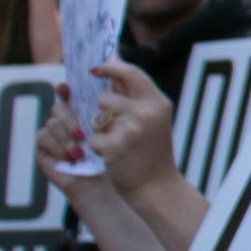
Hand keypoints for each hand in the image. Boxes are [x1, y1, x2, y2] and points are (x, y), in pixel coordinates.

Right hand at [36, 85, 107, 195]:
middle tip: (81, 135)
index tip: (64, 86)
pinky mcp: (41, 149)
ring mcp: (49, 135)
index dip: (63, 90)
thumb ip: (98, 115)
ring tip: (79, 153)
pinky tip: (69, 158)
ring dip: (66, 139)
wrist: (95, 184)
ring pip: (51, 123)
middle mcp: (61, 123)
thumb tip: (100, 92)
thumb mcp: (104, 135)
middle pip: (58, 108)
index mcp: (77, 117)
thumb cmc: (101, 160)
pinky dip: (57, 147)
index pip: (66, 96)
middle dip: (70, 120)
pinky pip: (42, 137)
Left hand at [88, 60, 177, 196]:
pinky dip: (98, 148)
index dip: (110, 67)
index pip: (131, 73)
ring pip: (96, 118)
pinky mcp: (114, 147)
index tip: (94, 69)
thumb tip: (112, 65)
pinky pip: (93, 138)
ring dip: (99, 129)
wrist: (156, 185)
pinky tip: (112, 156)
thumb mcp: (152, 119)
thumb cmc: (151, 150)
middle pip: (105, 97)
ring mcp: (130, 130)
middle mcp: (145, 113)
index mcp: (157, 102)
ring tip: (115, 142)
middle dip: (102, 110)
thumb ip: (134, 95)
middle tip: (112, 124)